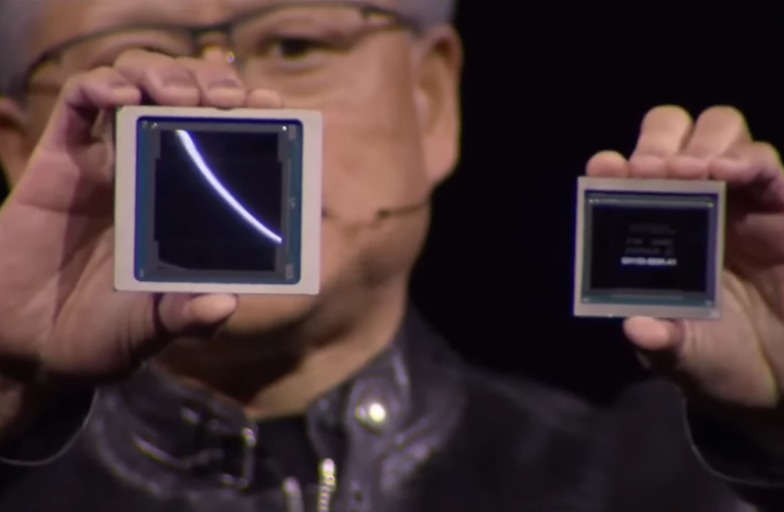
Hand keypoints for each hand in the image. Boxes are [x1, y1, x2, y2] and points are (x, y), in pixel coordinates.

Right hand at [0, 50, 282, 381]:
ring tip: (181, 97)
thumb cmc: (103, 335)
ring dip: (163, 75)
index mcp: (187, 208)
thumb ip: (186, 317)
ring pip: (137, 87)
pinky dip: (101, 87)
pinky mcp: (58, 161)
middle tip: (228, 98)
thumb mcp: (152, 329)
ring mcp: (106, 165)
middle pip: (187, 100)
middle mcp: (153, 177)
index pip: (225, 143)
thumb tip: (224, 305)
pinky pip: (78, 105)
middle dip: (211, 84)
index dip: (249, 118)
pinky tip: (123, 97)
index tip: (273, 108)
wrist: (31, 348)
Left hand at [586, 105, 783, 439]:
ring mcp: (740, 202)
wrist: (776, 381)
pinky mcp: (783, 211)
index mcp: (653, 230)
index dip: (613, 167)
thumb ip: (660, 344)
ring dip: (702, 143)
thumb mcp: (681, 357)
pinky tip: (730, 173)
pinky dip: (751, 160)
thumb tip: (638, 329)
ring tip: (690, 171)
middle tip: (652, 168)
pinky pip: (769, 169)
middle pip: (673, 134)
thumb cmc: (717, 359)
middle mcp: (692, 205)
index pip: (627, 177)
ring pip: (722, 132)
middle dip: (659, 139)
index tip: (607, 168)